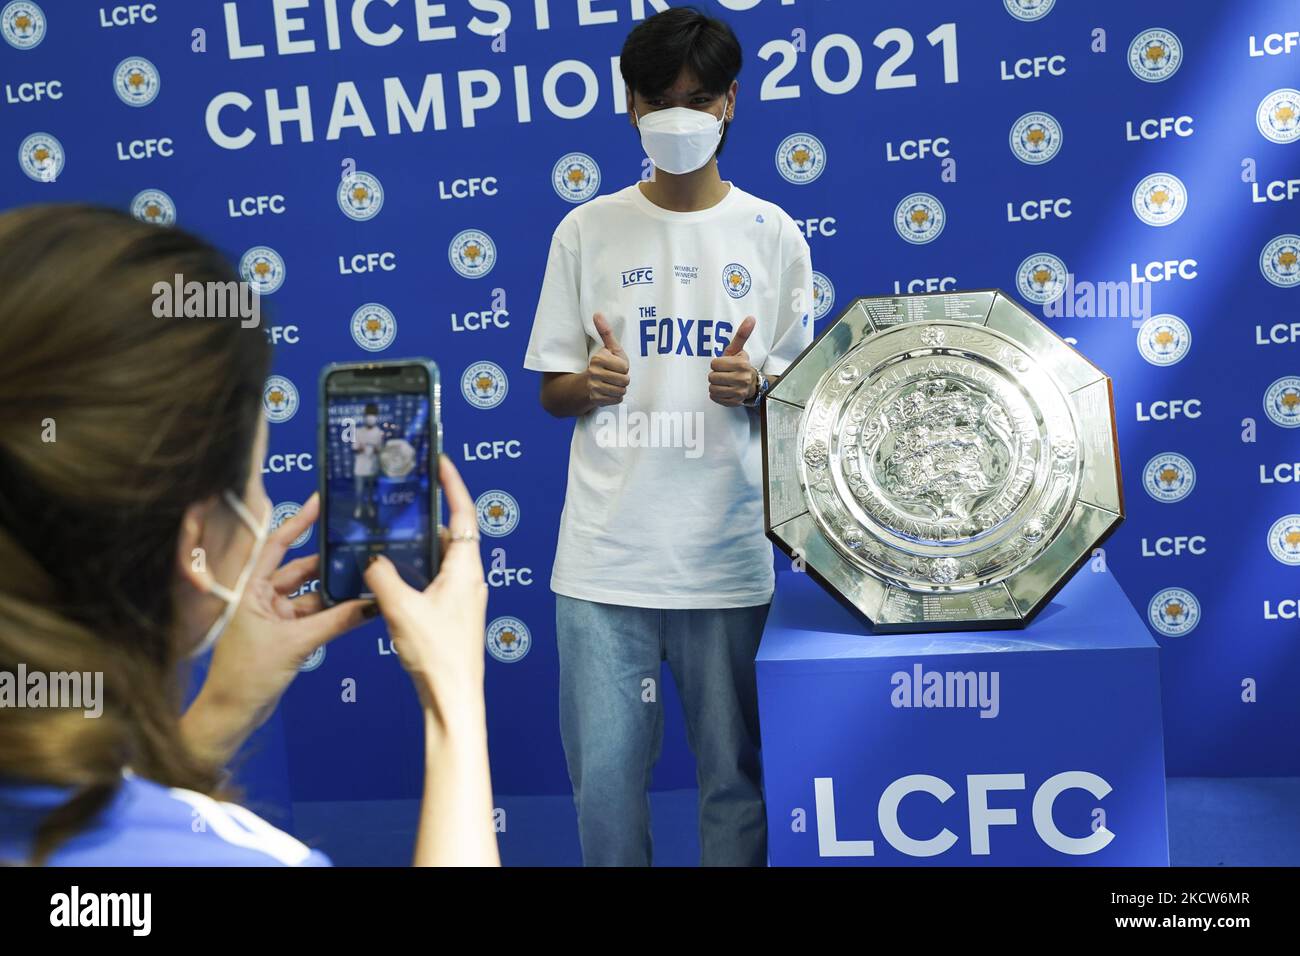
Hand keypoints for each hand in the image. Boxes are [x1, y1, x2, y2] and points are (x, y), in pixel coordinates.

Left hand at [182, 493, 373, 764]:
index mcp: (250, 589)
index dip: (300, 522)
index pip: (277, 546)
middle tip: (358, 548)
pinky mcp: (285, 635)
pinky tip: (356, 609)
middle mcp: (261, 597)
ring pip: (311, 596)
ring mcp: (273, 617)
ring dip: (335, 593)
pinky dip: (334, 614)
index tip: (321, 503)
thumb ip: (336, 622)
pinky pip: (315, 617)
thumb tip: (371, 604)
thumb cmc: (246, 676)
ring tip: (364, 582)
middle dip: (329, 563)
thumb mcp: (295, 644)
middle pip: (300, 570)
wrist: (233, 715)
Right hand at [364, 455, 488, 727]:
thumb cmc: (437, 654)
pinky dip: (415, 572)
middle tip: (404, 498)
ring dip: (418, 547)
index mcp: (465, 569)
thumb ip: (381, 577)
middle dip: (428, 515)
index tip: (441, 463)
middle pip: (450, 535)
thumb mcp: (400, 608)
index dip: (453, 485)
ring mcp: (462, 598)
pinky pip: (433, 581)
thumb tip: (371, 560)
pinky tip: (390, 578)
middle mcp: (469, 579)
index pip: (463, 514)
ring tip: (390, 535)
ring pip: (439, 560)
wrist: (452, 698)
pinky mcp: (451, 615)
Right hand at [586, 312, 629, 407]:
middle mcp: (595, 372)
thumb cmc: (601, 365)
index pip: (625, 367)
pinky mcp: (595, 399)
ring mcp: (594, 387)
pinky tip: (607, 392)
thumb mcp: (607, 349)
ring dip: (619, 389)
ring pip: (621, 391)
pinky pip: (616, 400)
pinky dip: (614, 398)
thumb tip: (597, 313)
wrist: (581, 387)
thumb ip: (605, 332)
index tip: (614, 366)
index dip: (623, 368)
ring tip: (611, 384)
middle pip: (625, 380)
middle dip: (622, 380)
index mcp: (599, 358)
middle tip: (613, 377)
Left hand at [709, 315, 757, 406]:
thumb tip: (751, 318)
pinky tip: (725, 390)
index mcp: (741, 364)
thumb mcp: (739, 350)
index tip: (725, 365)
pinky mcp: (734, 402)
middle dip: (715, 375)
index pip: (714, 364)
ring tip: (724, 382)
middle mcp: (742, 379)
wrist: (752, 384)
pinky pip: (715, 398)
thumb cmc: (740, 365)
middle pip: (712, 377)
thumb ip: (742, 334)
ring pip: (712, 388)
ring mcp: (739, 392)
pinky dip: (717, 395)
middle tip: (724, 374)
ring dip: (715, 385)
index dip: (717, 364)